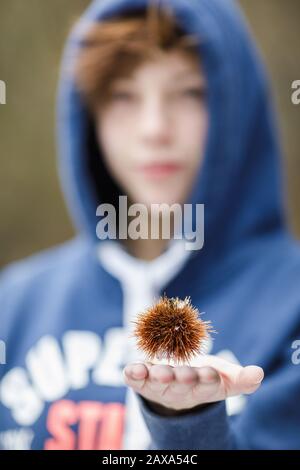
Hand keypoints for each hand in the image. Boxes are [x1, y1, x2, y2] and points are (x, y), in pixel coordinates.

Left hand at [123, 355, 263, 414]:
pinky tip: (131, 369)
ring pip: (157, 383)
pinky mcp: (141, 379)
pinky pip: (135, 379)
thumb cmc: (202, 377)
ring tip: (160, 371)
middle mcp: (179, 389)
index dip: (208, 380)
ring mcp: (158, 384)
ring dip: (158, 377)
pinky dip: (132, 374)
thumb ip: (241, 379)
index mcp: (202, 388)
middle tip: (185, 374)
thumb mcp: (224, 378)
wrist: (175, 382)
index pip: (207, 386)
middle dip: (183, 379)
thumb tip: (259, 374)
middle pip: (181, 386)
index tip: (211, 373)